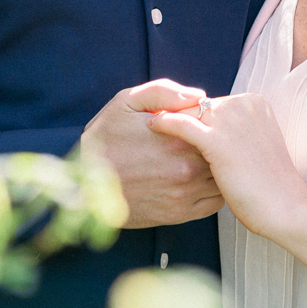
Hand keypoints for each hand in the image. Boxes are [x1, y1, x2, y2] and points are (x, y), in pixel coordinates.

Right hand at [81, 79, 223, 226]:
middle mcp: (187, 168)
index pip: (215, 124)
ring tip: (207, 158)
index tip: (202, 117)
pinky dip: (215, 190)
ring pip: (222, 178)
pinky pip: (215, 202)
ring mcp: (185, 194)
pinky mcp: (180, 215)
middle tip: (207, 138)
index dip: (211, 119)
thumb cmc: (105, 138)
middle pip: (223, 152)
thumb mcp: (127, 102)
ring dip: (220, 167)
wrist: (83, 186)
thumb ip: (166, 92)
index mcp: (179, 138)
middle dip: (218, 144)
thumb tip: (200, 96)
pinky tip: (203, 179)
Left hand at [150, 93, 306, 241]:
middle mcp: (243, 104)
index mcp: (255, 102)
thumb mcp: (259, 143)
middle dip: (183, 116)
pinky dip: (164, 121)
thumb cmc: (269, 184)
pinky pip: (182, 123)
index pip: (215, 104)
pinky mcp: (217, 140)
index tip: (180, 128)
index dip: (198, 117)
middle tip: (157, 129)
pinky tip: (152, 125)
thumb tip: (215, 123)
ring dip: (170, 117)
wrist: (285, 207)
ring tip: (150, 126)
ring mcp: (231, 120)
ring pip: (189, 111)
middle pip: (202, 106)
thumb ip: (240, 128)